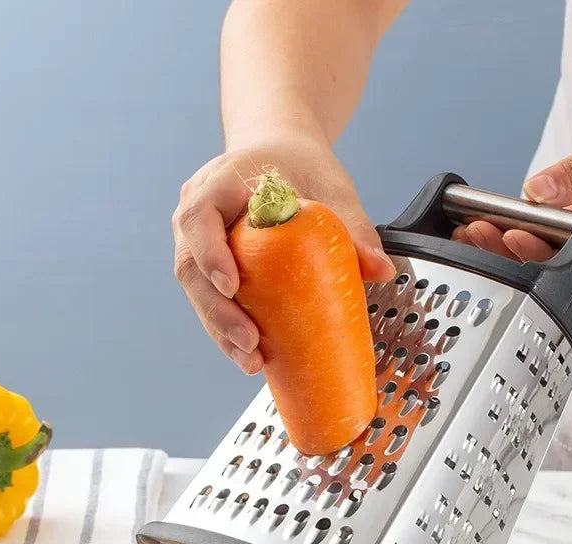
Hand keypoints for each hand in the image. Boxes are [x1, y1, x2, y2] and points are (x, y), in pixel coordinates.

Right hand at [173, 133, 394, 374]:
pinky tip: (251, 354)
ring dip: (220, 330)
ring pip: (196, 291)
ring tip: (251, 360)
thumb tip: (381, 271)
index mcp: (219, 183)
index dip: (209, 254)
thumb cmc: (299, 166)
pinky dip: (227, 329)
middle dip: (217, 312)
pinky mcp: (207, 266)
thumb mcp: (329, 187)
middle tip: (249, 343)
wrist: (280, 155)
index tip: (232, 285)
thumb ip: (353, 225)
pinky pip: (209, 299)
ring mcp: (196, 242)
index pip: (198, 217)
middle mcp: (197, 213)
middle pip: (190, 267)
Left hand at [453, 92, 571, 270]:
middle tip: (472, 233)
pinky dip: (529, 226)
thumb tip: (536, 190)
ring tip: (474, 228)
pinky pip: (556, 233)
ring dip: (513, 240)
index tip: (505, 235)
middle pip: (557, 261)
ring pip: (552, 249)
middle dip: (511, 251)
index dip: (537, 251)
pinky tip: (499, 219)